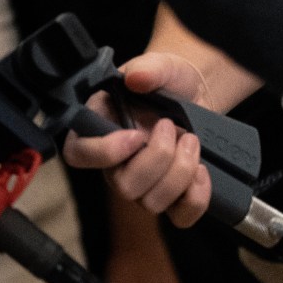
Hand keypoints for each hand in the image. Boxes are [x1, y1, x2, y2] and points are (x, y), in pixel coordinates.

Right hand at [63, 54, 216, 227]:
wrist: (198, 94)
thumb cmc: (170, 80)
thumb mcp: (160, 66)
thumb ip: (147, 68)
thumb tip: (136, 78)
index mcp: (98, 128)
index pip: (79, 155)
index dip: (104, 153)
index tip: (136, 135)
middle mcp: (116, 162)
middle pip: (123, 186)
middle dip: (158, 159)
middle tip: (172, 128)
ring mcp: (144, 184)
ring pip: (152, 203)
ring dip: (180, 172)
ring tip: (191, 140)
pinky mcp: (172, 196)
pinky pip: (180, 216)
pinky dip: (196, 198)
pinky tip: (203, 171)